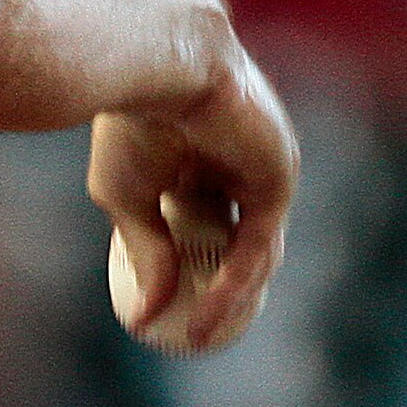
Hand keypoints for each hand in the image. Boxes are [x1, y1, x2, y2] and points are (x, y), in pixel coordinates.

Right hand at [86, 45, 295, 354]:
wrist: (158, 72)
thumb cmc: (130, 126)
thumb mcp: (127, 200)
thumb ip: (146, 253)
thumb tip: (145, 317)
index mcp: (198, 163)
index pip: (204, 227)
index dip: (190, 271)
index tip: (169, 310)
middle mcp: (235, 168)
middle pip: (237, 243)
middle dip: (221, 292)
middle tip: (196, 330)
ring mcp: (261, 172)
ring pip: (255, 250)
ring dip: (232, 298)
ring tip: (203, 335)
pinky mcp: (279, 177)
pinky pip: (260, 244)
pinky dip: (237, 281)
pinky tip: (210, 310)